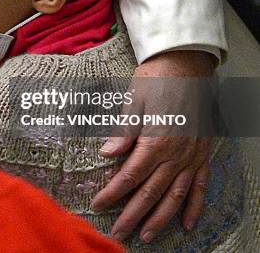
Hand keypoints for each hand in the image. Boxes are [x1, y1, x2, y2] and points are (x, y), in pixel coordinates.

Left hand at [91, 50, 215, 242]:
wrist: (186, 65)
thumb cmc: (156, 80)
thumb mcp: (133, 101)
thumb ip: (123, 131)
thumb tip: (107, 154)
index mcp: (155, 140)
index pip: (129, 176)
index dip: (112, 194)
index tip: (98, 206)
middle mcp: (176, 153)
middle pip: (151, 192)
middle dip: (133, 215)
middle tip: (118, 233)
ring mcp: (192, 156)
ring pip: (176, 195)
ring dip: (161, 218)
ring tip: (147, 237)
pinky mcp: (202, 153)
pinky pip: (200, 186)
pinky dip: (194, 206)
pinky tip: (187, 224)